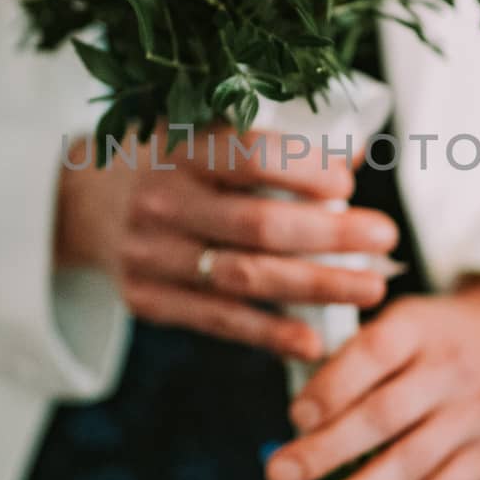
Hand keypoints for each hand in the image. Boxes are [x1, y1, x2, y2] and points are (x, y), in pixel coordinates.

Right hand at [55, 125, 398, 359]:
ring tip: (370, 289)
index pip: (250, 156)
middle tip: (386, 238)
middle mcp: (162, 200)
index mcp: (183, 148)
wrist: (94, 206)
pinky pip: (219, 322)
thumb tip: (357, 153)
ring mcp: (151, 254)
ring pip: (245, 278)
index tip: (349, 184)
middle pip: (258, 223)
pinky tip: (314, 341)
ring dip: (316, 287)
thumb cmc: (179, 167)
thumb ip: (278, 145)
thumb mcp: (210, 138)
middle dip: (330, 235)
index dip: (304, 170)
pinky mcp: (146, 300)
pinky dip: (270, 335)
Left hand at [265, 281, 479, 479]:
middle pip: (385, 415)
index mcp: (418, 327)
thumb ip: (353, 356)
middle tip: (279, 476)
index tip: (295, 418)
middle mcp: (448, 370)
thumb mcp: (402, 320)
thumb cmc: (435, 337)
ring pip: (412, 461)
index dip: (332, 387)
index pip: (372, 354)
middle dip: (328, 450)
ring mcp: (472, 415)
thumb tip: (297, 412)